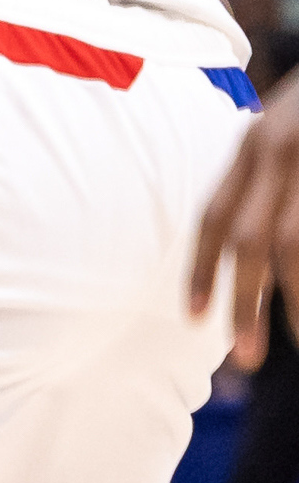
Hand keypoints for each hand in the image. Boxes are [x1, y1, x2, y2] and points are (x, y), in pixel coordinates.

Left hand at [191, 93, 298, 364]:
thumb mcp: (287, 125)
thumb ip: (265, 173)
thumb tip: (251, 240)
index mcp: (255, 143)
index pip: (214, 216)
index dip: (201, 270)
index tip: (194, 318)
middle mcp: (280, 150)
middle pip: (252, 241)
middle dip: (244, 303)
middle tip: (242, 358)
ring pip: (294, 246)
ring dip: (295, 302)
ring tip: (297, 346)